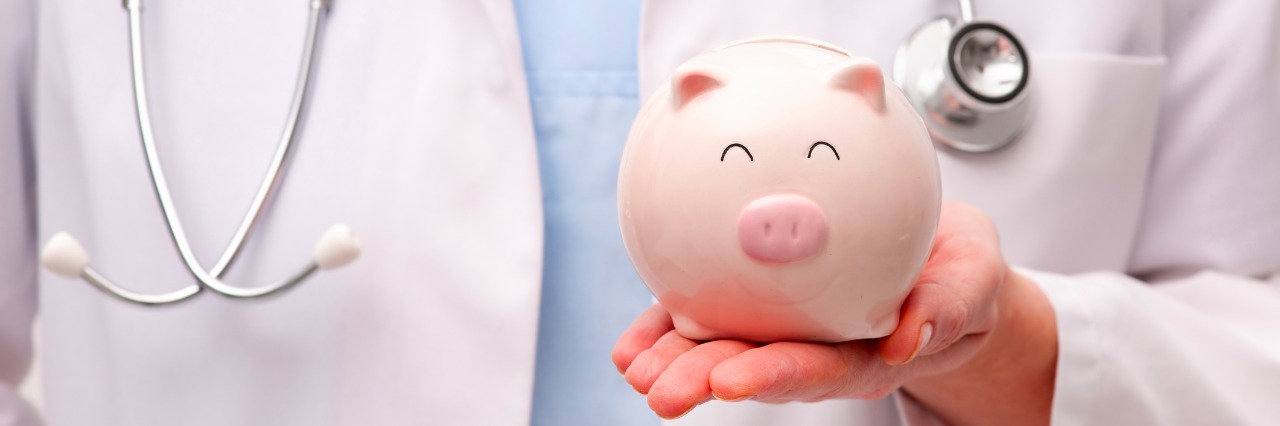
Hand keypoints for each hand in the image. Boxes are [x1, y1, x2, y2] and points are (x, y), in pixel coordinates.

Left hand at [611, 201, 1055, 421]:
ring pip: (724, 348)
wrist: (941, 260)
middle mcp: (818, 347)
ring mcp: (784, 327)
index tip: (730, 383)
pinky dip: (666, 331)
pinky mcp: (760, 303)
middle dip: (705, 379)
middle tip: (661, 389)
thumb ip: (949, 305)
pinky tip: (630, 348)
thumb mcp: (973, 276)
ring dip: (675, 362)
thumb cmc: (959, 268)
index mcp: (867, 351)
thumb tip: (910, 337)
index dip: (774, 376)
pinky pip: (707, 318)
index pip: (818, 369)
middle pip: (757, 367)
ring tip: (635, 370)